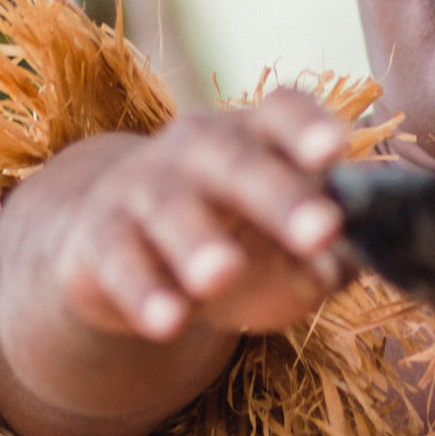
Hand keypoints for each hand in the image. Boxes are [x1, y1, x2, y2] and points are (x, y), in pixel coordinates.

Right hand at [55, 91, 352, 343]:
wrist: (119, 251)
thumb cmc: (232, 241)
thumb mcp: (285, 254)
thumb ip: (324, 262)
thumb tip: (336, 267)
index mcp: (254, 139)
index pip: (282, 113)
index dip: (308, 127)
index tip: (335, 151)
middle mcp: (196, 150)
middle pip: (236, 161)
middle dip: (279, 196)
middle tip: (322, 231)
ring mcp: (142, 189)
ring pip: (170, 208)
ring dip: (197, 242)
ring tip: (224, 274)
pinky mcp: (99, 239)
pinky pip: (120, 262)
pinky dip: (143, 292)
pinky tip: (168, 322)